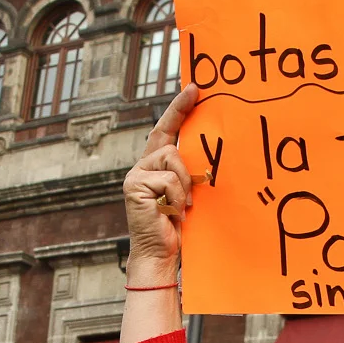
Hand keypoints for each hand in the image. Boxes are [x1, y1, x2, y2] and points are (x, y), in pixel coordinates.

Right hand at [122, 86, 199, 284]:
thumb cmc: (177, 227)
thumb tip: (209, 153)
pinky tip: (173, 212)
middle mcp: (141, 167)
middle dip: (180, 120)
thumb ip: (188, 172)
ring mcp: (136, 175)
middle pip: (165, 138)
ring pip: (171, 158)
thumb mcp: (187, 193)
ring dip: (183, 183)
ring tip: (183, 206)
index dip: (178, 109)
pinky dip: (177, 196)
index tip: (194, 88)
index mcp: (154, 167)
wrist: (159, 253)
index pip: (165, 131)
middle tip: (195, 97)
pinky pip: (168, 179)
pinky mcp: (135, 185)